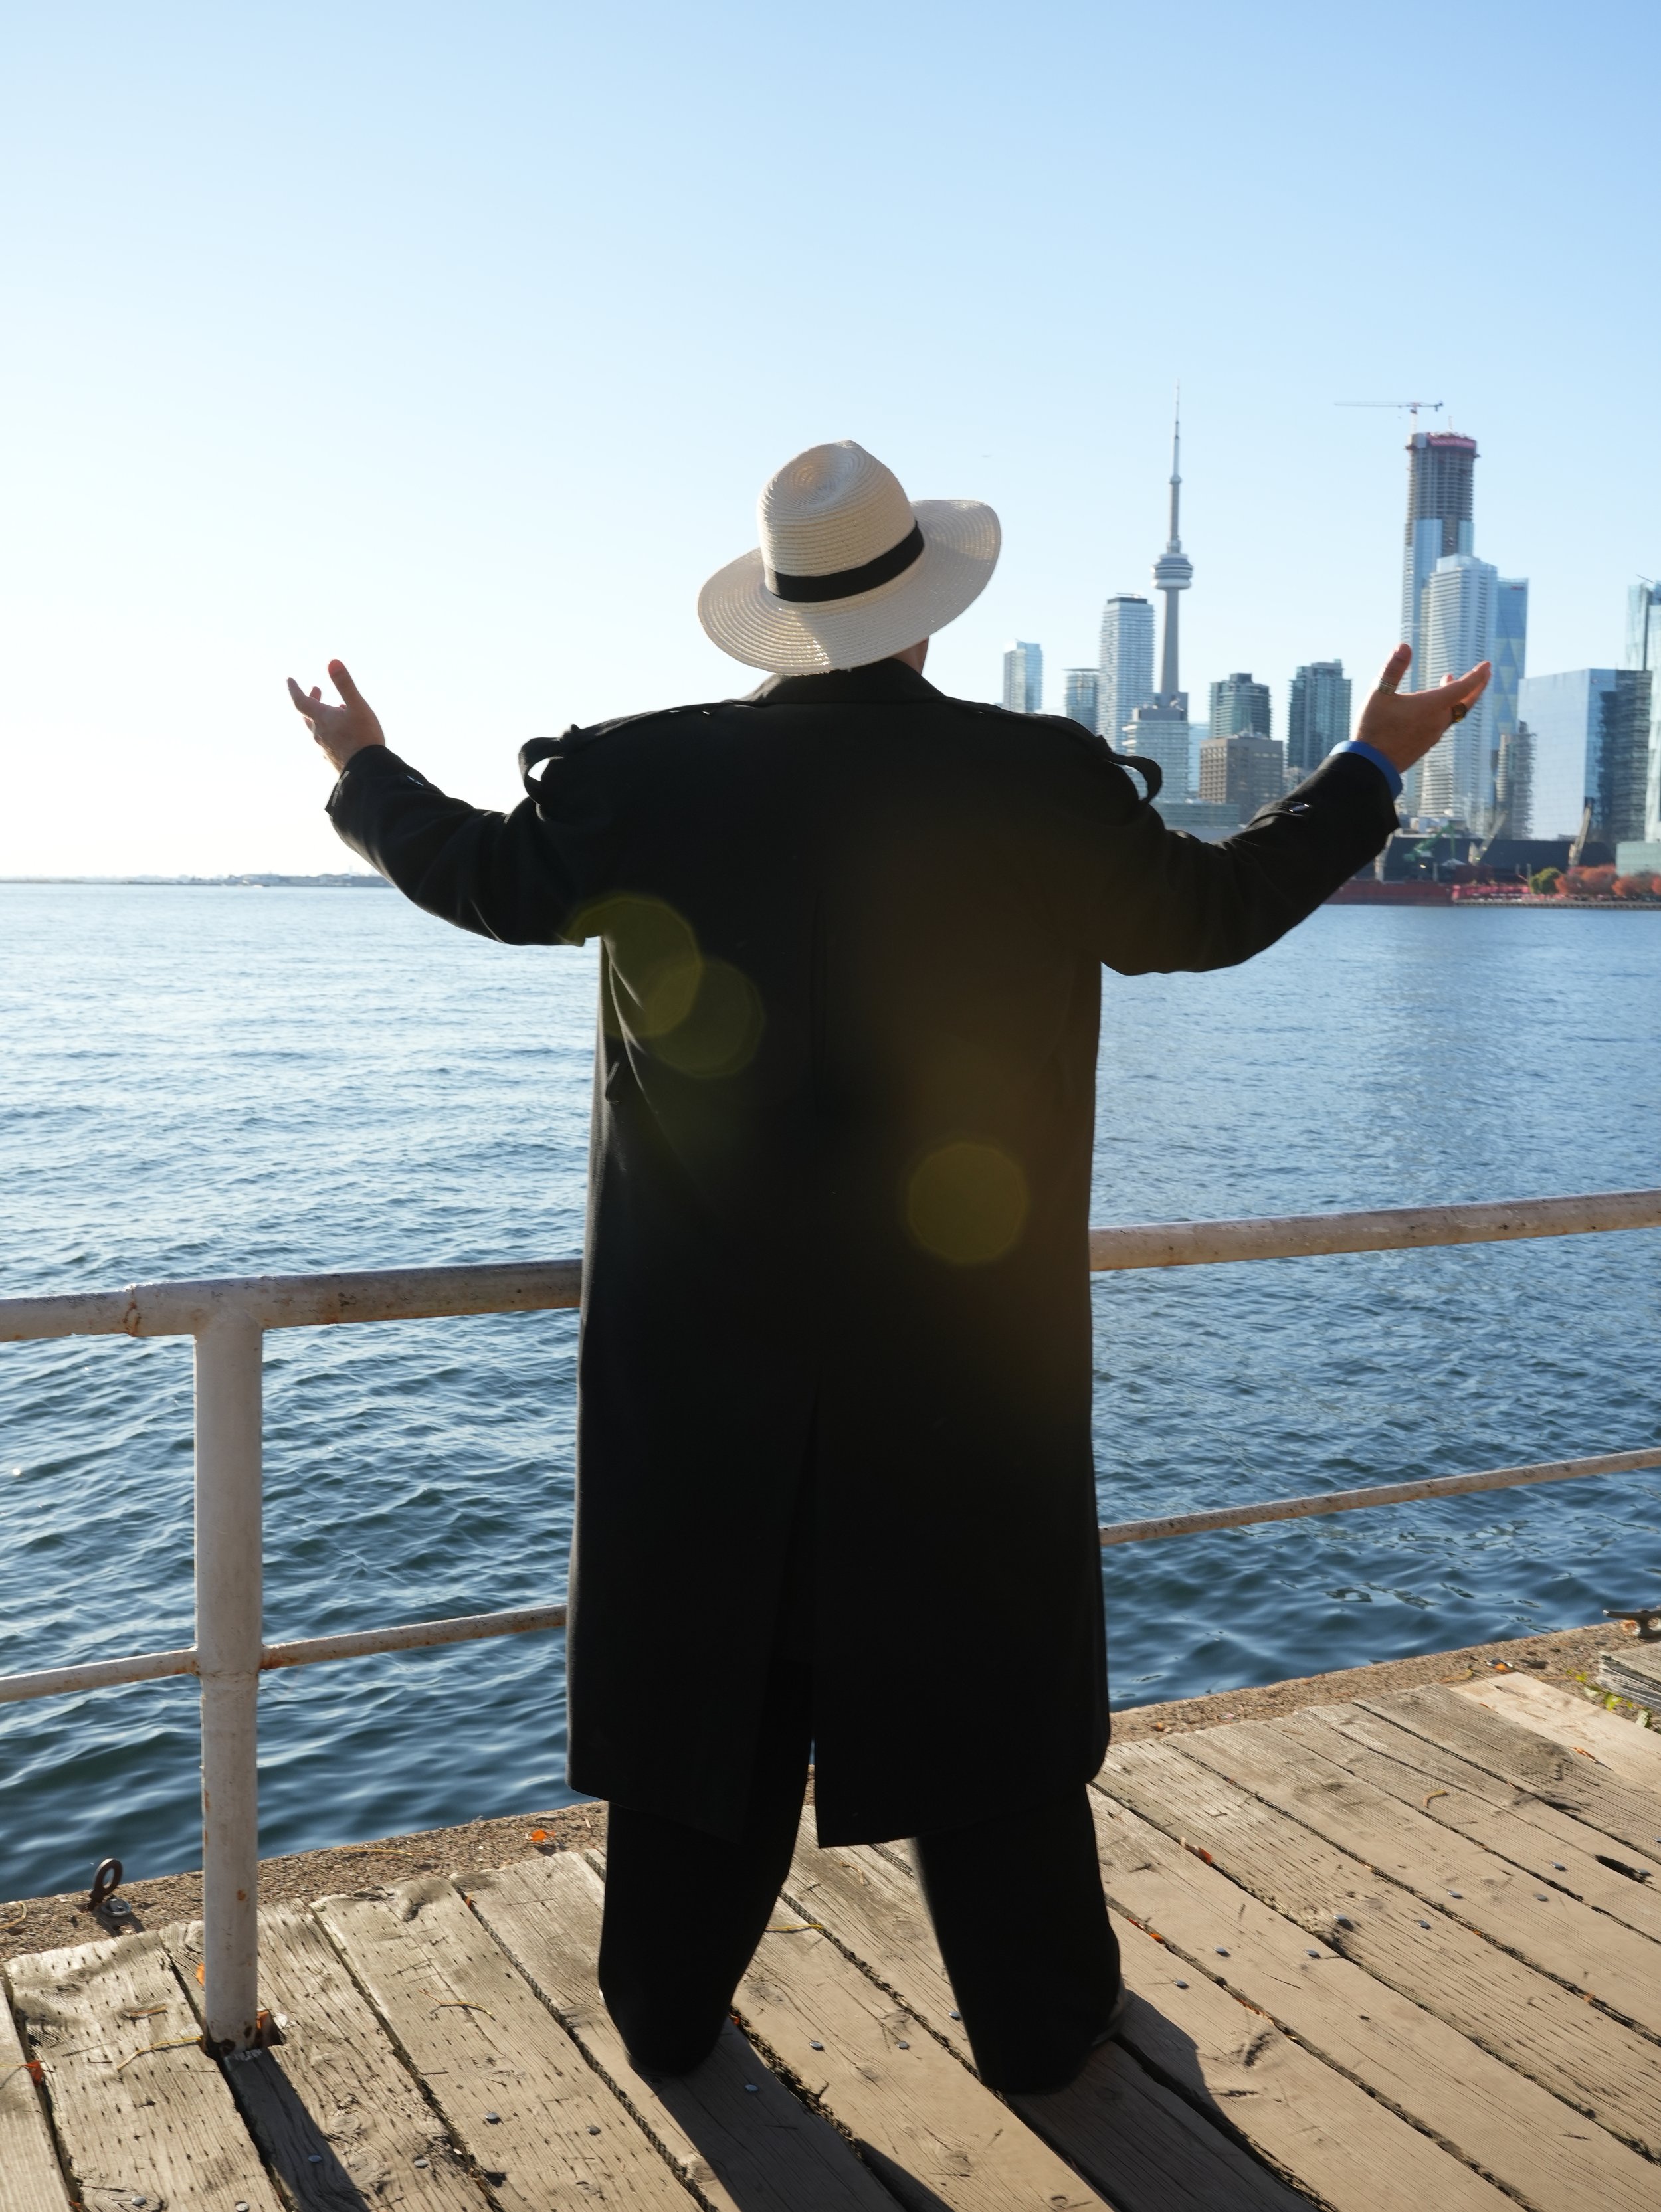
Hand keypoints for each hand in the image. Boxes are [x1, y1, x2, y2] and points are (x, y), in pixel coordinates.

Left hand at [287, 659, 385, 772]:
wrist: (369, 772)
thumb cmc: (363, 738)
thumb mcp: (357, 707)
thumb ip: (345, 684)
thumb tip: (332, 661)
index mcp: (322, 719)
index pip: (300, 701)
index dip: (294, 689)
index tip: (289, 679)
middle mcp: (319, 734)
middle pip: (307, 715)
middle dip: (310, 699)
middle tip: (315, 689)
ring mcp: (325, 748)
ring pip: (319, 729)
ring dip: (324, 716)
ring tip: (337, 709)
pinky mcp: (334, 759)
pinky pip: (328, 741)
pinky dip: (332, 731)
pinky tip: (344, 733)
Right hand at [1356, 644, 1488, 774]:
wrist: (1371, 766)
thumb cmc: (1373, 729)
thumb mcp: (1378, 694)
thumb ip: (1392, 669)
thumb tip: (1404, 646)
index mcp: (1431, 706)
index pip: (1462, 688)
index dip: (1476, 675)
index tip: (1487, 665)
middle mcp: (1437, 721)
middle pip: (1465, 702)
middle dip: (1477, 686)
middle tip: (1485, 674)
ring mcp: (1433, 735)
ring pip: (1453, 712)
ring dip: (1456, 696)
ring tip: (1447, 680)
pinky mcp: (1425, 744)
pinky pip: (1442, 723)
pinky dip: (1445, 709)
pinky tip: (1430, 707)